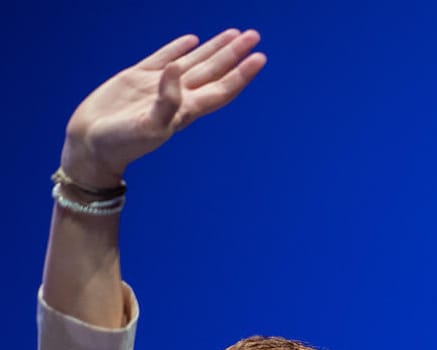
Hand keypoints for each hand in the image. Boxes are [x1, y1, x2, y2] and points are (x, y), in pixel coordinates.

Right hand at [59, 30, 265, 188]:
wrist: (92, 144)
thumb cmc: (123, 143)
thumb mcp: (150, 126)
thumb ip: (167, 99)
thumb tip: (176, 68)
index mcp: (186, 109)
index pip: (222, 88)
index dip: (242, 73)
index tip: (260, 57)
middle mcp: (178, 95)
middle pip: (214, 70)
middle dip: (234, 53)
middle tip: (254, 35)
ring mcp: (158, 85)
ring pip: (194, 61)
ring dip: (214, 48)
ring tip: (234, 34)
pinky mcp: (137, 77)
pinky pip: (163, 56)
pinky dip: (179, 47)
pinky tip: (192, 40)